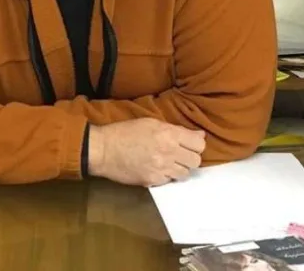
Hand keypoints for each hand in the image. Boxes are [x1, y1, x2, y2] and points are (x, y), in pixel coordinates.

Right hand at [88, 117, 205, 186]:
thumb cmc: (125, 132)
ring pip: (185, 173)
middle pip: (196, 161)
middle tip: (178, 155)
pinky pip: (170, 181)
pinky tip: (155, 169)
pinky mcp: (153, 181)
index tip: (188, 144)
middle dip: (189, 158)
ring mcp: (161, 168)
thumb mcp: (150, 123)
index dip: (195, 144)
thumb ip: (175, 129)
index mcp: (168, 134)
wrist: (103, 149)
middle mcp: (168, 151)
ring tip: (166, 163)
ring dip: (178, 168)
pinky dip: (165, 176)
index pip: (199, 144)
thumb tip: (199, 135)